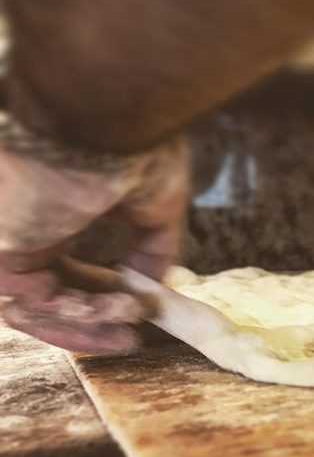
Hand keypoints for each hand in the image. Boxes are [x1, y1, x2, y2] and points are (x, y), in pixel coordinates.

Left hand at [0, 138, 188, 352]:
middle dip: (93, 320)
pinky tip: (122, 312)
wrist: (105, 121)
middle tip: (132, 335)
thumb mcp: (156, 202)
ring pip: (40, 304)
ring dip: (89, 323)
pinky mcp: (1, 252)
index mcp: (54, 209)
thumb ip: (151, 247)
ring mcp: (10, 239)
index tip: (140, 313)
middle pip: (51, 292)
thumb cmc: (131, 145)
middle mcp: (26, 227)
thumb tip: (153, 286)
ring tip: (132, 326)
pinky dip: (80, 316)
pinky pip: (36, 302)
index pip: (66, 268)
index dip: (102, 296)